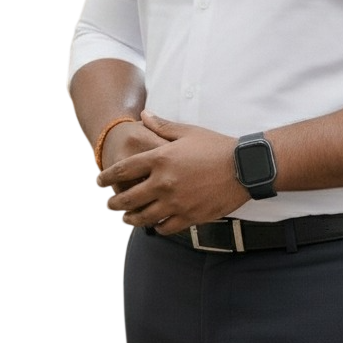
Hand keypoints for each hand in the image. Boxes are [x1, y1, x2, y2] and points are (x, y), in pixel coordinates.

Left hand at [95, 115, 248, 232]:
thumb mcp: (188, 132)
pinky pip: (165, 227)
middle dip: (114, 204)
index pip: (124, 170)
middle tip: (110, 205)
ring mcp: (175, 202)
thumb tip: (143, 115)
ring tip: (127, 220)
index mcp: (161, 158)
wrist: (243, 167)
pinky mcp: (189, 216)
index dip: (107, 177)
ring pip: (143, 217)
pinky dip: (156, 227)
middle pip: (128, 198)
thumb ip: (162, 126)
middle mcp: (163, 182)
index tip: (98, 182)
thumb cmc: (216, 146)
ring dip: (130, 220)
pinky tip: (155, 225)